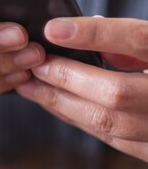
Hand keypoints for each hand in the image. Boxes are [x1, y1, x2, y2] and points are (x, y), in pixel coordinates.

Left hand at [17, 17, 147, 160]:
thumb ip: (134, 42)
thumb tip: (81, 36)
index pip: (140, 42)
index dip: (95, 35)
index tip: (54, 29)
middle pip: (115, 92)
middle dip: (65, 79)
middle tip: (32, 64)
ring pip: (109, 123)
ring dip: (62, 103)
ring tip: (31, 86)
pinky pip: (115, 139)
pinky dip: (80, 121)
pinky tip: (57, 106)